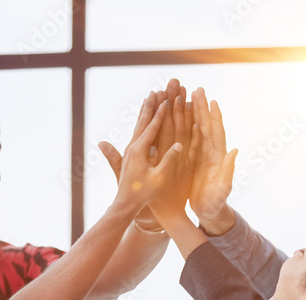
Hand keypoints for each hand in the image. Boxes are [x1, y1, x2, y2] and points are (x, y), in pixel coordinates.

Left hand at [100, 79, 185, 229]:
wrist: (126, 204)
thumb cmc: (143, 194)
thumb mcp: (158, 179)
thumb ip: (168, 161)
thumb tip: (179, 145)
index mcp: (139, 150)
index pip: (153, 127)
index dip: (162, 112)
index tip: (169, 98)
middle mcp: (133, 147)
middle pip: (144, 120)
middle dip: (152, 104)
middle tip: (159, 88)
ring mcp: (131, 150)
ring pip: (140, 125)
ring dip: (147, 110)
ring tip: (152, 95)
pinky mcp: (132, 154)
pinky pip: (140, 134)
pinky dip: (145, 122)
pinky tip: (149, 117)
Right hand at [188, 87, 237, 234]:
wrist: (207, 212)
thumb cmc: (215, 203)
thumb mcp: (223, 189)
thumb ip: (228, 171)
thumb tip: (235, 151)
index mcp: (217, 156)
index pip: (216, 132)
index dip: (214, 116)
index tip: (211, 100)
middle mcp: (208, 151)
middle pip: (203, 124)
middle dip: (200, 107)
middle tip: (195, 89)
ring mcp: (197, 153)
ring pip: (192, 128)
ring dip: (188, 112)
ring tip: (182, 95)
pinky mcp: (187, 158)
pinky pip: (182, 138)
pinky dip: (178, 125)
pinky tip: (172, 115)